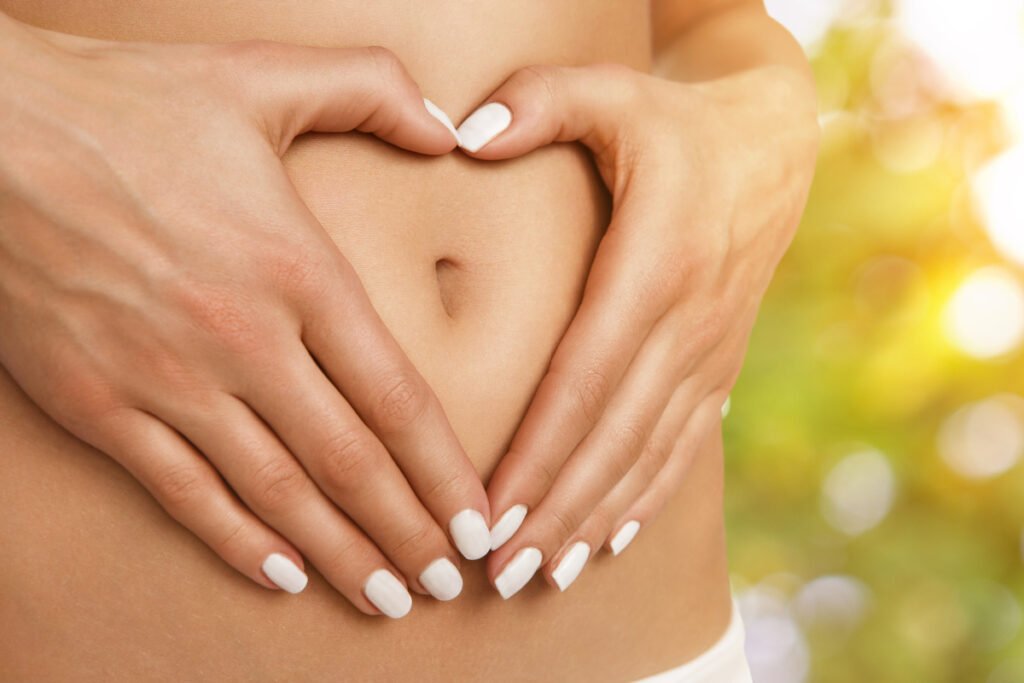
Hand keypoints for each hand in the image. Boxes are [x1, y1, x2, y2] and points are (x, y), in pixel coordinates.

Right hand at [0, 14, 488, 615]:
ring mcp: (167, 381)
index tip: (479, 520)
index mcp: (296, 270)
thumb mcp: (265, 77)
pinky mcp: (99, 405)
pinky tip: (280, 575)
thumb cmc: (129, 105)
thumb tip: (450, 126)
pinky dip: (235, 540)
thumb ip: (372, 90)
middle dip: (408, 533)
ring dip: (339, 555)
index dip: (445, 472)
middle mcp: (243, 340)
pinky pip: (183, 492)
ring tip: (386, 598)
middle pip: (349, 464)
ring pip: (275, 494)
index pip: (397, 399)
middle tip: (448, 583)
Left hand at [455, 62, 818, 596]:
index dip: (540, 453)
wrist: (769, 150)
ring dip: (592, 520)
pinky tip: (606, 542)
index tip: (492, 511)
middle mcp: (687, 324)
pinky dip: (641, 499)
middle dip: (556, 511)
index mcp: (656, 265)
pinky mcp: (716, 366)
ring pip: (646, 456)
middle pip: (613, 439)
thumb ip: (541, 100)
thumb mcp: (613, 90)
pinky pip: (679, 447)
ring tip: (540, 573)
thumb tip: (463, 135)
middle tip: (497, 572)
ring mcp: (708, 353)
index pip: (586, 380)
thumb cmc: (674, 121)